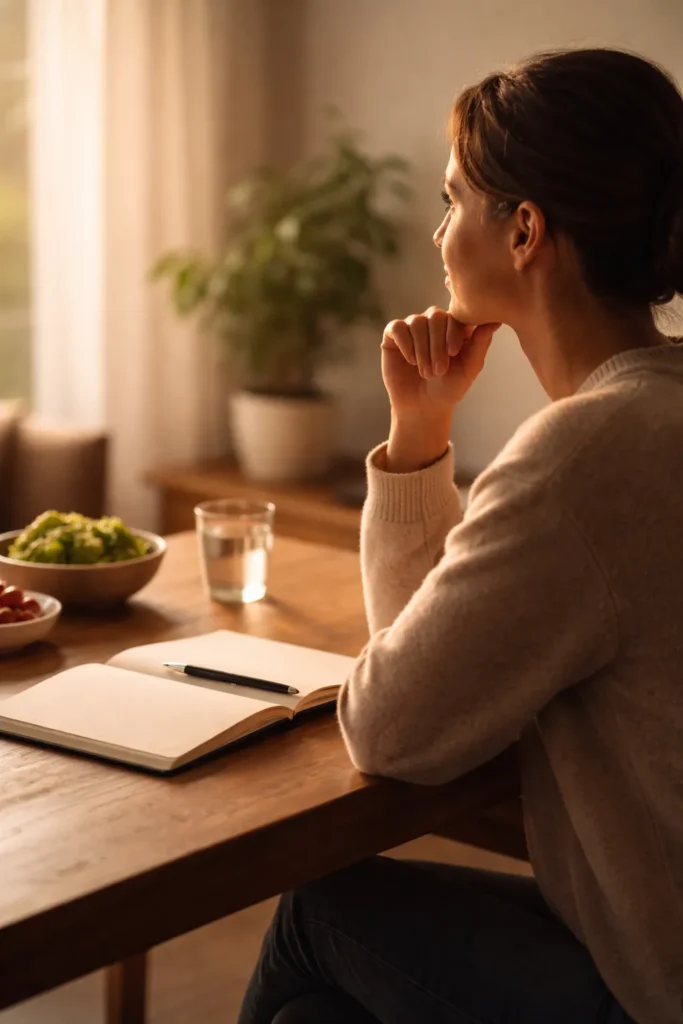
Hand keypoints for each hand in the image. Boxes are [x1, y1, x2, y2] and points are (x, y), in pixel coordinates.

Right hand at [381, 307, 500, 419]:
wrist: (423, 407)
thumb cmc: (449, 388)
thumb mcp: (469, 368)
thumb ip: (481, 343)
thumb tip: (495, 320)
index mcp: (454, 326)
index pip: (455, 314)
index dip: (454, 331)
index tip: (454, 353)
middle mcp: (433, 322)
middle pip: (435, 316)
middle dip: (437, 344)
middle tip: (439, 370)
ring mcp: (413, 327)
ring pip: (416, 322)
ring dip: (422, 349)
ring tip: (426, 372)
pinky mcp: (393, 336)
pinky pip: (397, 327)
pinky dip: (405, 344)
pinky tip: (411, 361)